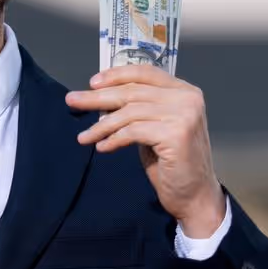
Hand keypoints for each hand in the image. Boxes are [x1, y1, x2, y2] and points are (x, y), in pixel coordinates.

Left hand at [63, 65, 224, 237]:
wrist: (195, 195)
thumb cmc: (172, 164)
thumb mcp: (155, 128)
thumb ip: (139, 109)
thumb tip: (101, 98)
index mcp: (185, 92)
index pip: (145, 73)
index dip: (116, 75)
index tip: (92, 83)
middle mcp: (187, 99)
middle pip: (132, 91)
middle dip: (97, 97)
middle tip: (72, 100)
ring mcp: (184, 115)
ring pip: (129, 112)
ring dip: (101, 125)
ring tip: (85, 136)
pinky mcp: (175, 134)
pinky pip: (133, 131)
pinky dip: (113, 139)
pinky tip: (102, 147)